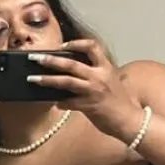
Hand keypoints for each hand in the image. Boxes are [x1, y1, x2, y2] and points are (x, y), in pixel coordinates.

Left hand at [27, 39, 143, 141]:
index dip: (75, 43)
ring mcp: (93, 91)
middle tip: (35, 58)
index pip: (91, 47)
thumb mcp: (112, 82)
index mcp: (106, 67)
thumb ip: (98, 74)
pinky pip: (69, 103)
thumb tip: (79, 72)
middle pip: (71, 64)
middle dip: (50, 60)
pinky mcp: (89, 106)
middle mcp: (99, 76)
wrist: (130, 120)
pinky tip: (54, 103)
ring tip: (34, 79)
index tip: (62, 46)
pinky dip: (60, 103)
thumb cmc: (121, 102)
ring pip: (66, 81)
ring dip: (47, 80)